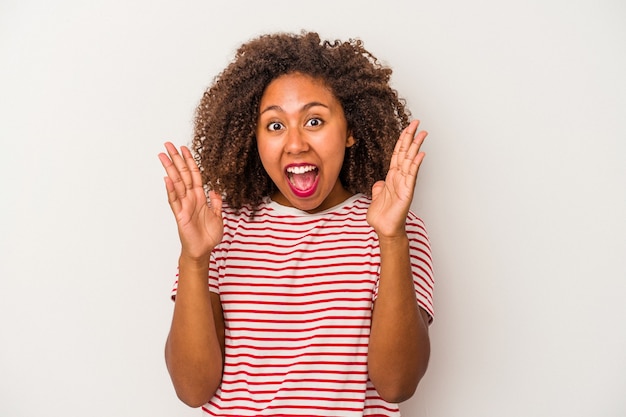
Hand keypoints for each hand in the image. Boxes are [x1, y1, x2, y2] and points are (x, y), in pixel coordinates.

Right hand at [158, 142, 222, 262]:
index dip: (190, 161)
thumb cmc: (208, 235)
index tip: (184, 148)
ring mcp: (184, 205)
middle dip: (176, 159)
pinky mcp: (180, 215)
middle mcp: (191, 198)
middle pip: (182, 174)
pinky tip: (167, 178)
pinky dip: (171, 189)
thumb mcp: (218, 216)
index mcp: (200, 197)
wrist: (203, 251)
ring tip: (163, 156)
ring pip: (176, 183)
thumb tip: (215, 189)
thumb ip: (216, 202)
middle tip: (168, 145)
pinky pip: (174, 200)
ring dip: (170, 169)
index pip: (194, 174)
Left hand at [367, 120, 426, 237]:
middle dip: (410, 137)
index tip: (407, 128)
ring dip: (415, 146)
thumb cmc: (382, 217)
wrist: (384, 230)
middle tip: (416, 122)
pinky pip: (411, 175)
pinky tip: (420, 153)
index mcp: (392, 177)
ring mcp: (404, 183)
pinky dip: (415, 163)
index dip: (401, 140)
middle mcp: (399, 178)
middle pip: (405, 153)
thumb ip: (377, 188)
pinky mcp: (407, 191)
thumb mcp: (376, 198)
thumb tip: (378, 182)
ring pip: (410, 160)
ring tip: (422, 132)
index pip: (397, 154)